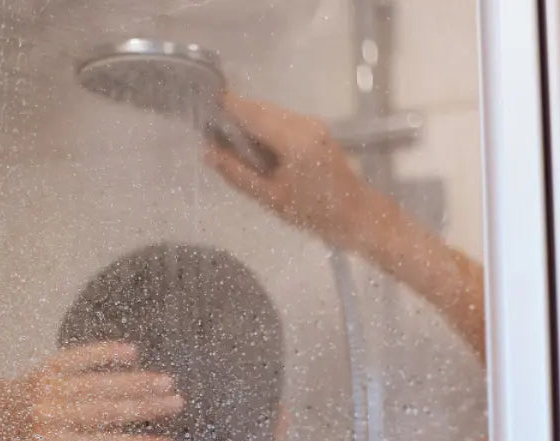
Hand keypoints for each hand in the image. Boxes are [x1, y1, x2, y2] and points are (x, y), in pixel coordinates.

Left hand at [5, 342, 183, 440]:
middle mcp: (50, 416)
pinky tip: (132, 351)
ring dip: (135, 381)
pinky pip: (78, 356)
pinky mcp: (47, 368)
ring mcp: (49, 389)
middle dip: (145, 407)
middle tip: (177, 403)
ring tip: (166, 381)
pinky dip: (104, 352)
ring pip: (99, 384)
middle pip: (106, 411)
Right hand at [206, 93, 396, 251]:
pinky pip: (282, 120)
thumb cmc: (314, 213)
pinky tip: (254, 148)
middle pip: (259, 107)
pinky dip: (263, 128)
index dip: (224, 105)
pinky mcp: (316, 129)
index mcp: (293, 139)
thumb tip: (207, 152)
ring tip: (228, 144)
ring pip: (270, 112)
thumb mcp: (270, 198)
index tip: (201, 106)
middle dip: (234, 115)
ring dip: (249, 122)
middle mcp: (304, 123)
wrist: (358, 216)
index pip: (250, 111)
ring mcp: (312, 123)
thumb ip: (236, 173)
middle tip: (210, 133)